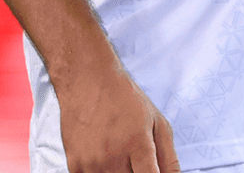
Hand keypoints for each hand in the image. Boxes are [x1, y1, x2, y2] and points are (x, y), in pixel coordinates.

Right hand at [58, 67, 179, 172]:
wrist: (88, 80)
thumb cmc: (124, 98)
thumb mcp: (158, 122)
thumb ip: (169, 157)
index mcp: (137, 144)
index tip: (152, 172)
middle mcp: (113, 156)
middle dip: (135, 171)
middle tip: (134, 156)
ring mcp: (91, 162)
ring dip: (118, 172)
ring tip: (117, 151)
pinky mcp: (74, 165)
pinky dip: (100, 171)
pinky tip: (102, 154)